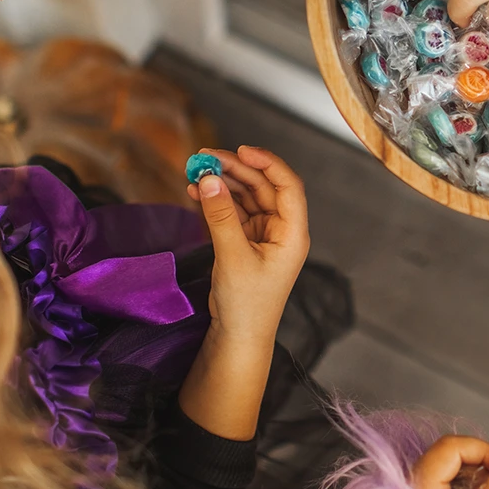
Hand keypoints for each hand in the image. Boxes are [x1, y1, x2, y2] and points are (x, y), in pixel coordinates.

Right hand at [179, 146, 310, 438]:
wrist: (238, 338)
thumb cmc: (247, 305)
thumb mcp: (233, 257)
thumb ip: (221, 216)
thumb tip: (210, 178)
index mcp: (292, 233)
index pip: (287, 186)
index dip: (266, 164)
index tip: (241, 150)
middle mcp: (281, 230)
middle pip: (262, 188)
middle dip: (236, 170)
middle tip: (205, 158)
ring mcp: (263, 236)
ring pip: (245, 198)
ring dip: (222, 184)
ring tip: (195, 173)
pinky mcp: (245, 243)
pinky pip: (232, 213)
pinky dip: (216, 202)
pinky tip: (195, 193)